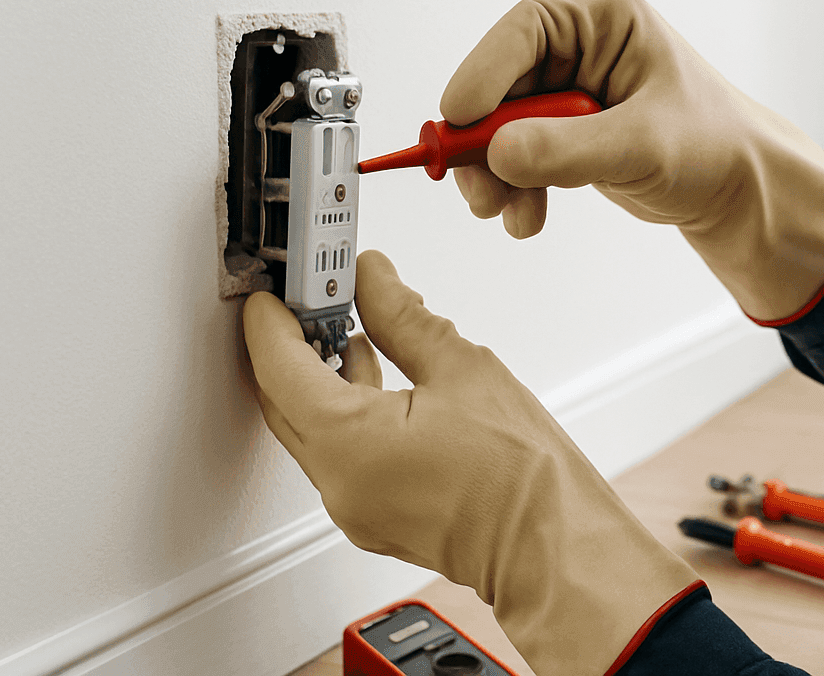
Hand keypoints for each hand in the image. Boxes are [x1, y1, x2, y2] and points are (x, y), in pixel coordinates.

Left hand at [242, 250, 697, 675]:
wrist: (551, 544)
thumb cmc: (520, 477)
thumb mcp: (461, 369)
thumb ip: (402, 317)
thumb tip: (372, 280)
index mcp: (346, 442)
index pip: (279, 366)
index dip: (272, 319)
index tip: (275, 289)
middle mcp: (336, 482)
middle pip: (283, 401)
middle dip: (287, 345)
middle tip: (307, 298)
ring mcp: (353, 506)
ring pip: (310, 429)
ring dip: (317, 378)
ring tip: (344, 330)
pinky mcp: (374, 516)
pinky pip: (337, 455)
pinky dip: (342, 413)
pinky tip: (374, 380)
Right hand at [441, 0, 823, 321]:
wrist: (739, 192)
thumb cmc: (713, 147)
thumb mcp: (641, 145)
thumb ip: (567, 148)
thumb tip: (498, 152)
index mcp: (605, 18)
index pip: (525, 29)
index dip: (483, 72)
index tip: (458, 120)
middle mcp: (581, 45)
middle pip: (501, 81)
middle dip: (483, 140)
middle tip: (475, 187)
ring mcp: (569, 91)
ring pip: (500, 124)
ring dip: (494, 172)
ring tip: (505, 213)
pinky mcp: (565, 131)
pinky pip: (517, 153)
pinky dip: (514, 186)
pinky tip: (526, 218)